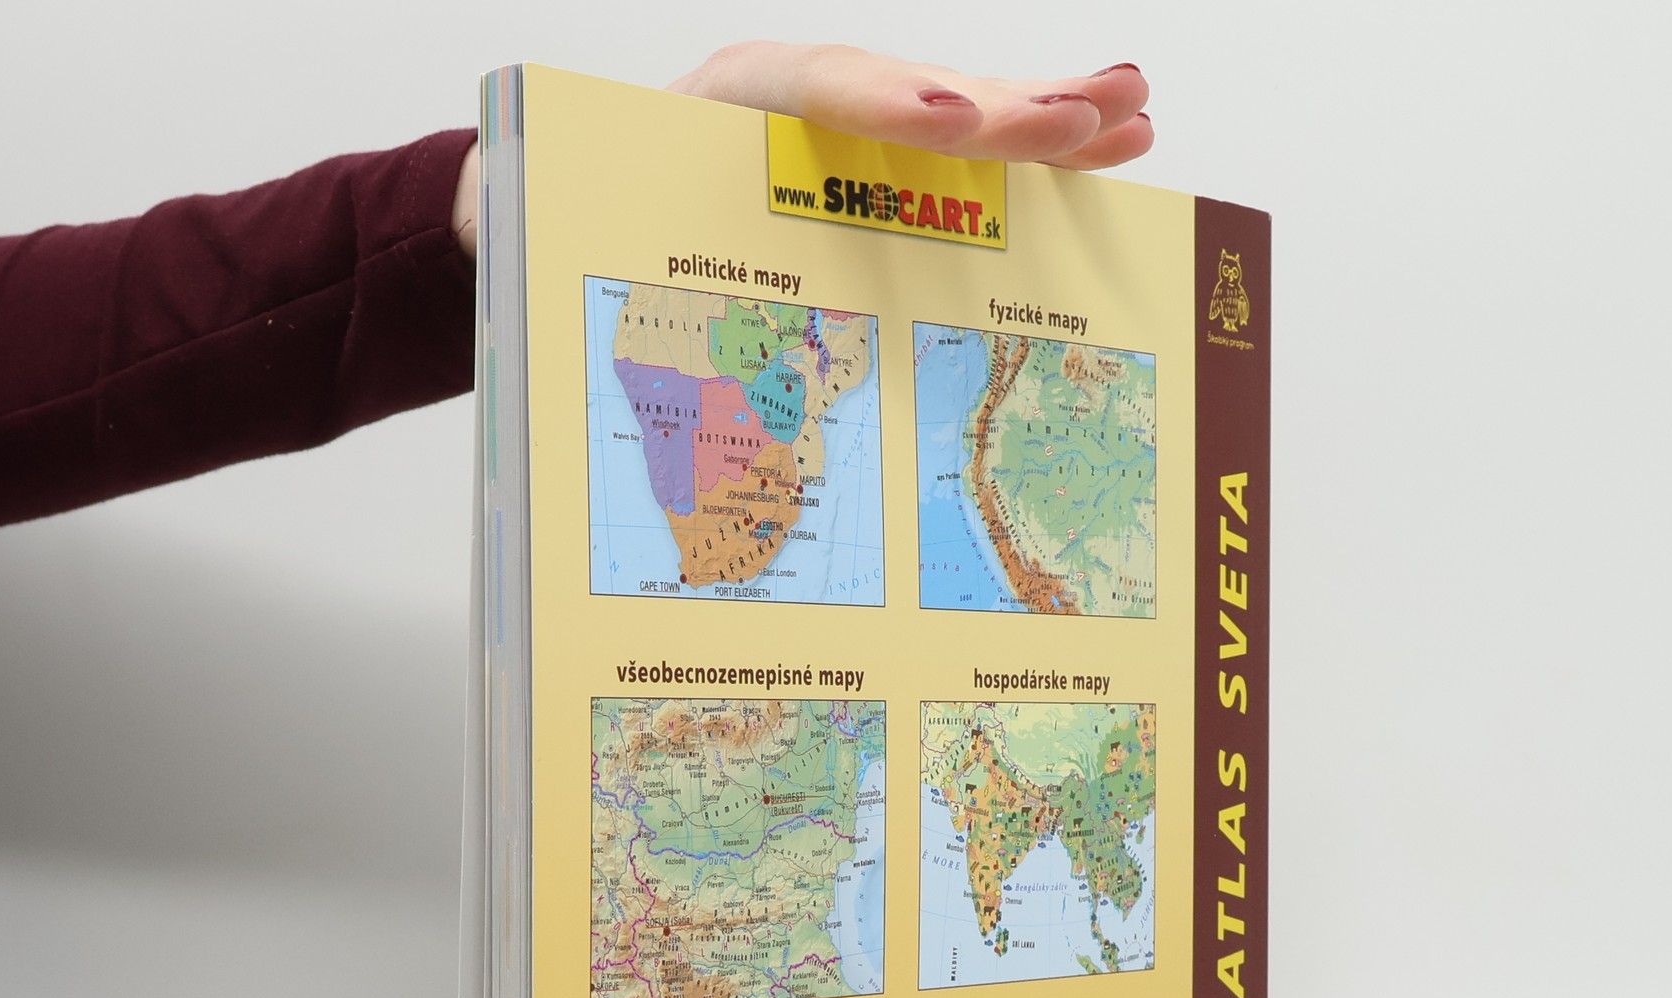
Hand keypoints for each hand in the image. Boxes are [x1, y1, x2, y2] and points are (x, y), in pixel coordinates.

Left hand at [451, 44, 1151, 257]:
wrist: (545, 204)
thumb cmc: (559, 216)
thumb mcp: (551, 217)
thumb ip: (568, 220)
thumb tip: (540, 238)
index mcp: (706, 108)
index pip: (805, 85)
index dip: (880, 102)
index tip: (944, 125)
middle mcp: (784, 108)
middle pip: (906, 94)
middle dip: (1002, 109)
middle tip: (1088, 118)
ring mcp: (832, 134)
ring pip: (949, 119)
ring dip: (1045, 120)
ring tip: (1131, 114)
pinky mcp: (862, 170)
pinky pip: (956, 160)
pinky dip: (1028, 155)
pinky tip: (1106, 143)